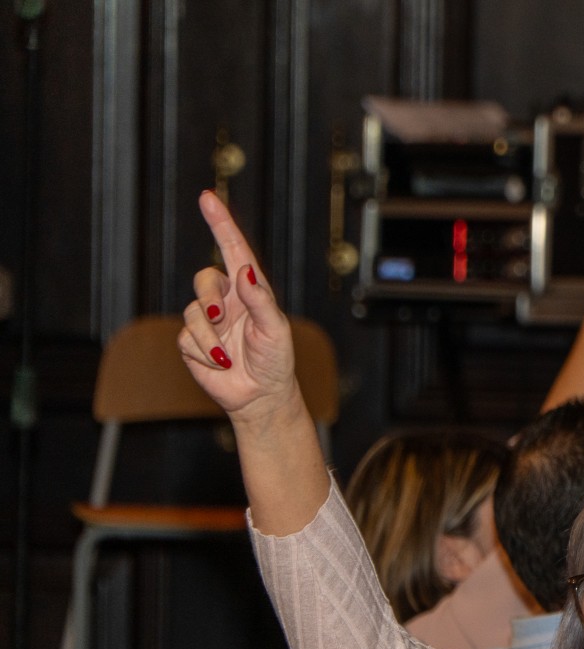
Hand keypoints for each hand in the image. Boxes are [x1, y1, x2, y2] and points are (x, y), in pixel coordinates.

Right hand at [178, 191, 299, 422]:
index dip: (220, 224)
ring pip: (192, 312)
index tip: (208, 197)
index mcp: (250, 290)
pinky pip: (186, 338)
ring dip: (210, 336)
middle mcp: (227, 300)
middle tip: (222, 317)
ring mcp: (208, 320)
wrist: (260, 396)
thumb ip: (260, 300)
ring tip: (228, 355)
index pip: (233, 250)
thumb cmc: (276, 361)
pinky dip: (204, 353)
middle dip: (209, 298)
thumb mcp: (275, 330)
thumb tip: (243, 272)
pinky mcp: (192, 341)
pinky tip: (220, 364)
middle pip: (204, 280)